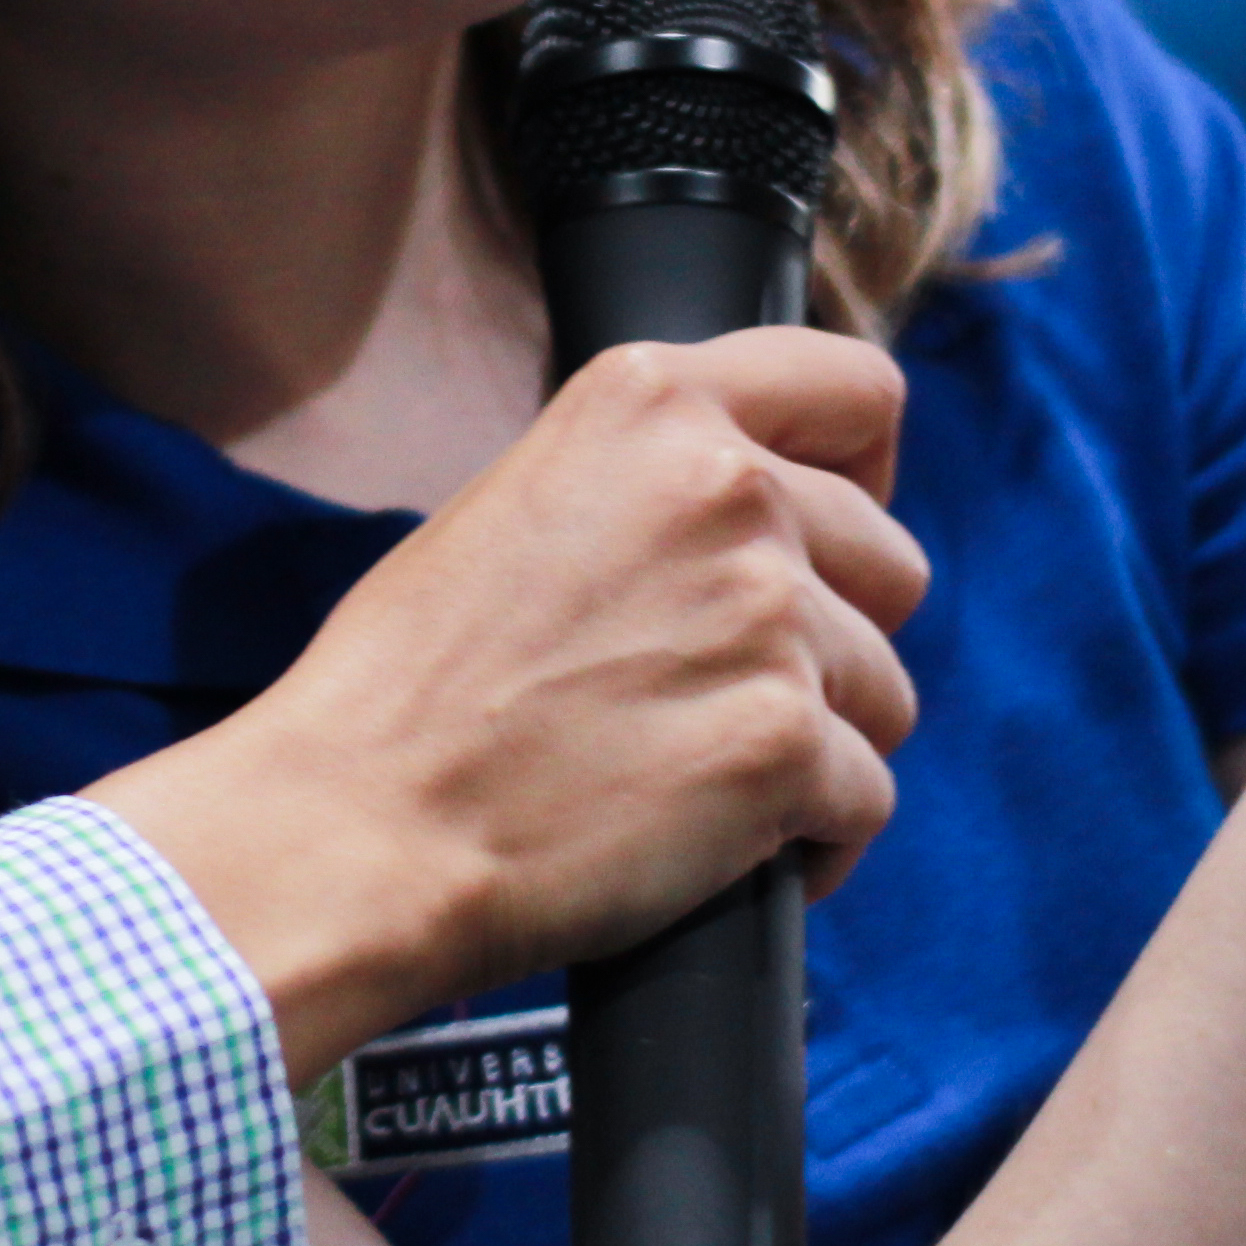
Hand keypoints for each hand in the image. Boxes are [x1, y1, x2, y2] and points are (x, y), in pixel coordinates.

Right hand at [102, 328, 925, 1084]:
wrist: (356, 828)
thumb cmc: (407, 691)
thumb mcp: (519, 502)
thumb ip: (650, 486)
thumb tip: (750, 519)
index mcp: (653, 404)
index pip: (854, 388)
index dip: (865, 469)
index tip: (836, 530)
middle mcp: (729, 488)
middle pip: (889, 561)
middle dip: (836, 635)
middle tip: (734, 694)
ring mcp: (767, 615)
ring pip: (883, 690)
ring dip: (823, 743)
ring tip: (711, 787)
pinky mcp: (782, 743)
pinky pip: (864, 798)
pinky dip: (816, 843)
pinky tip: (734, 857)